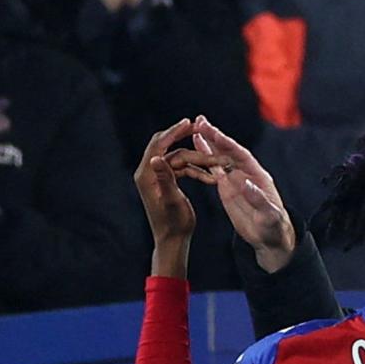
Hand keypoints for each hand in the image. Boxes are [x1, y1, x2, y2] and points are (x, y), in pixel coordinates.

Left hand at [134, 118, 198, 276]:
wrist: (173, 240)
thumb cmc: (174, 224)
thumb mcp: (172, 201)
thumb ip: (165, 179)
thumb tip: (156, 159)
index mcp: (147, 175)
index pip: (158, 146)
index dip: (173, 133)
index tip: (188, 123)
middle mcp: (150, 173)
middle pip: (166, 147)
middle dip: (183, 138)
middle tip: (199, 129)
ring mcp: (159, 178)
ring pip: (179, 160)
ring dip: (198, 161)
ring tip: (218, 162)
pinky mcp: (168, 182)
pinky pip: (183, 170)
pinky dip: (197, 172)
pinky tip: (212, 178)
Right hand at [172, 115, 294, 272]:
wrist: (269, 237)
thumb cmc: (273, 226)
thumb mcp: (268, 214)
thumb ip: (257, 199)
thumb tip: (245, 183)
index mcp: (258, 176)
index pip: (241, 155)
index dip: (228, 145)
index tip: (215, 134)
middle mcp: (246, 173)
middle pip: (228, 151)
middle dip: (215, 136)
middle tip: (200, 121)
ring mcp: (235, 178)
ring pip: (220, 156)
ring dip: (208, 141)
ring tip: (195, 127)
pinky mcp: (227, 186)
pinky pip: (214, 168)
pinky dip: (205, 156)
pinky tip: (196, 144)